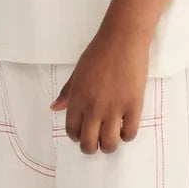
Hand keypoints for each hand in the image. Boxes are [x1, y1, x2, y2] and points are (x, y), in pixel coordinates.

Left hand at [51, 24, 151, 154]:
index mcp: (77, 99)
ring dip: (109, 145)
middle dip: (91, 148)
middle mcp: (93, 108)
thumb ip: (67, 92)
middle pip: (88, 143)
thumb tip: (55, 107)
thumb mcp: (77, 72)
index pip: (72, 131)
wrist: (123, 39)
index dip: (77, 137)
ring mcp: (114, 109)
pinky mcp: (133, 106)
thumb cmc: (99, 52)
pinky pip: (130, 133)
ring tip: (112, 138)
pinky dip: (127, 135)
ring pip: (109, 143)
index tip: (82, 134)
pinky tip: (125, 128)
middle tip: (96, 142)